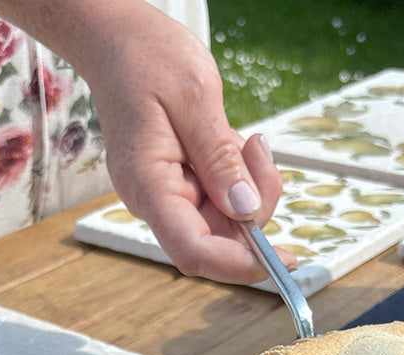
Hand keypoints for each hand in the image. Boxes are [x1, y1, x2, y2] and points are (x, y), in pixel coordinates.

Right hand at [80, 1, 295, 284]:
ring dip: (251, 189)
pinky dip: (242, 180)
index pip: (193, 251)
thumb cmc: (146, 58)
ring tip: (244, 140)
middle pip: (218, 242)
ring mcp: (168, 197)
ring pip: (228, 224)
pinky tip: (234, 143)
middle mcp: (155, 202)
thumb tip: (245, 210)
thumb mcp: (194, 97)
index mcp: (147, 186)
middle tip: (260, 151)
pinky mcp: (183, 188)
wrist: (119, 41)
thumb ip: (220, 158)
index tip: (283, 259)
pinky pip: (224, 202)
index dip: (240, 265)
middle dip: (255, 212)